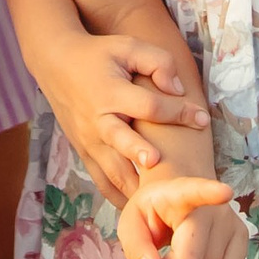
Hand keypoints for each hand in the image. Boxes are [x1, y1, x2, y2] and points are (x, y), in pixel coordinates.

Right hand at [40, 31, 211, 203]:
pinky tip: (138, 212)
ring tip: (156, 205)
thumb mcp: (128, 46)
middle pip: (121, 141)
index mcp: (110, 92)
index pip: (149, 105)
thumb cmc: (99, 55)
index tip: (202, 119)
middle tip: (157, 162)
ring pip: (112, 170)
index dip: (178, 111)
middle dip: (139, 153)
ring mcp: (89, 140)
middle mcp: (98, 120)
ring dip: (133, 188)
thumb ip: (157, 62)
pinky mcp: (85, 153)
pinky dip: (118, 197)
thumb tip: (177, 90)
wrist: (56, 64)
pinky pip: (101, 181)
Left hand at [118, 173, 244, 258]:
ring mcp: (231, 222)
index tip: (224, 192)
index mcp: (179, 194)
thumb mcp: (131, 224)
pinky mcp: (242, 237)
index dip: (210, 193)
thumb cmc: (154, 212)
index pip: (196, 192)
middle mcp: (213, 207)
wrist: (178, 199)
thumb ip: (136, 248)